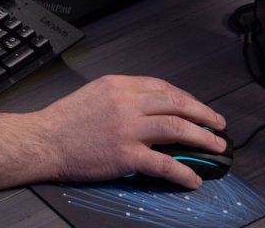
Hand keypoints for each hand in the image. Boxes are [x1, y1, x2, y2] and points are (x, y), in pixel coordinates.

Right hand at [35, 75, 226, 188]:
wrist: (45, 140)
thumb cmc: (66, 121)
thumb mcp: (95, 95)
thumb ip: (123, 98)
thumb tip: (150, 109)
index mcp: (118, 85)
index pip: (162, 87)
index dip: (186, 98)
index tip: (198, 107)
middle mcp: (126, 102)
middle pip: (175, 103)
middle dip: (203, 114)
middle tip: (219, 125)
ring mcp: (127, 128)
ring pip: (176, 128)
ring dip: (201, 138)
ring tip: (217, 147)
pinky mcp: (126, 154)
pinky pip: (164, 163)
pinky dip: (183, 172)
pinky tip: (193, 179)